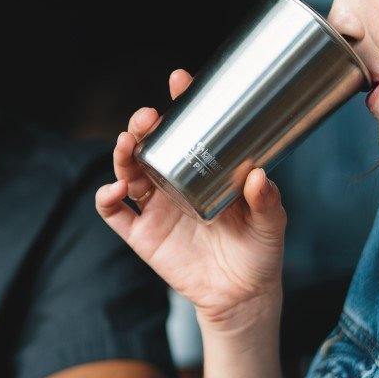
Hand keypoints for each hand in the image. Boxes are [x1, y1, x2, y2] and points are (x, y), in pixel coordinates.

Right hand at [95, 69, 286, 331]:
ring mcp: (155, 209)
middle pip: (148, 146)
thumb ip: (267, 200)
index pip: (186, 130)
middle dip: (142, 126)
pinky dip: (107, 198)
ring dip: (122, 154)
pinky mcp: (142, 236)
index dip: (179, 105)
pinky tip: (115, 190)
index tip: (179, 82)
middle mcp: (174, 184)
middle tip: (148, 117)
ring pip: (127, 172)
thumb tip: (258, 174)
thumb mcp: (271, 222)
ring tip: (128, 144)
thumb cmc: (259, 251)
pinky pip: (115, 213)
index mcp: (202, 172)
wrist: (243, 296)